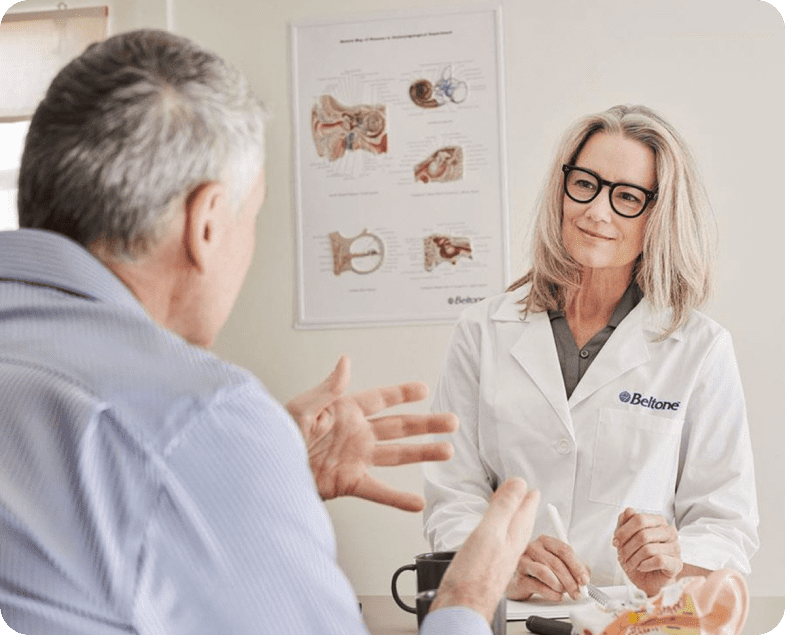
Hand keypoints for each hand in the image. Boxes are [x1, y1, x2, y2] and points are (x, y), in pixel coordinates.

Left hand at [285, 355, 457, 511]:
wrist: (264, 468)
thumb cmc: (276, 434)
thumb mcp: (300, 408)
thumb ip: (327, 389)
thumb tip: (345, 362)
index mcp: (344, 411)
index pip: (380, 399)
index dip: (403, 393)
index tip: (424, 389)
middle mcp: (355, 434)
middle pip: (398, 426)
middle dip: (426, 423)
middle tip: (451, 421)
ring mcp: (354, 458)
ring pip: (396, 454)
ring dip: (422, 453)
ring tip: (446, 452)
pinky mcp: (348, 482)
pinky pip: (378, 490)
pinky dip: (398, 498)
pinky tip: (417, 502)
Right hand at [431, 478, 539, 621]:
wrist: (463, 606)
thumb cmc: (475, 574)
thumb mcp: (490, 531)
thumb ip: (504, 507)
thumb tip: (520, 484)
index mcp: (514, 536)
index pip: (525, 510)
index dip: (525, 495)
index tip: (528, 485)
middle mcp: (511, 547)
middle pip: (522, 522)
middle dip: (525, 507)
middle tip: (527, 495)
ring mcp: (501, 559)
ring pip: (513, 534)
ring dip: (515, 520)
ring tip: (515, 513)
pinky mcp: (491, 569)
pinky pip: (502, 545)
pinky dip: (501, 534)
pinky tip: (496, 538)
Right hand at [505, 535, 589, 600]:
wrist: (517, 579)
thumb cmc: (537, 569)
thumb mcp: (556, 563)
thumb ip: (572, 567)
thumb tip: (586, 575)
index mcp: (545, 541)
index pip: (564, 550)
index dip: (577, 566)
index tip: (585, 579)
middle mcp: (533, 548)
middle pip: (556, 563)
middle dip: (571, 580)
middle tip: (578, 592)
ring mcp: (523, 562)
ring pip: (546, 573)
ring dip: (560, 586)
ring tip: (565, 592)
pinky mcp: (518, 577)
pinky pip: (537, 585)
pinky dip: (551, 593)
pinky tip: (556, 596)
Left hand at [614, 508, 682, 595]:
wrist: (646, 578)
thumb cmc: (637, 556)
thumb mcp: (625, 537)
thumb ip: (625, 522)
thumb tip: (628, 511)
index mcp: (658, 521)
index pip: (639, 519)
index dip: (624, 531)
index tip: (616, 542)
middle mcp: (669, 531)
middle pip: (643, 534)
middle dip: (627, 547)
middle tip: (621, 556)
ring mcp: (675, 547)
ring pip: (648, 549)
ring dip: (633, 559)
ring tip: (629, 564)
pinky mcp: (677, 563)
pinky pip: (658, 560)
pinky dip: (645, 565)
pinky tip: (641, 567)